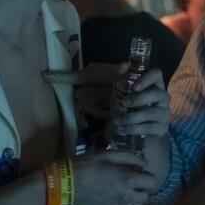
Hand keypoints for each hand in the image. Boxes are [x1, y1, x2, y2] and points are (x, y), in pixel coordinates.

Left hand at [44, 65, 169, 136]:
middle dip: (141, 100)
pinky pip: (153, 129)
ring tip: (119, 120)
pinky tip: (124, 130)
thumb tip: (44, 74)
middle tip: (124, 104)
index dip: (148, 78)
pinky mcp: (158, 128)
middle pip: (159, 94)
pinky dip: (139, 129)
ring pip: (155, 113)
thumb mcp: (86, 84)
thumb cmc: (105, 97)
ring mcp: (160, 112)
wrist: (121, 121)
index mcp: (144, 80)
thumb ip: (68, 78)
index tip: (133, 84)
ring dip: (137, 117)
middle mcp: (157, 95)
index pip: (157, 74)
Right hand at [71, 149, 157, 204]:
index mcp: (128, 180)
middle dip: (140, 190)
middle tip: (130, 185)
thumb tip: (145, 163)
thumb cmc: (87, 165)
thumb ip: (130, 157)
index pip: (152, 182)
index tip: (139, 175)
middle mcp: (126, 199)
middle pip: (145, 198)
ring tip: (123, 199)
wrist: (64, 183)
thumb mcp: (108, 155)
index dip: (147, 177)